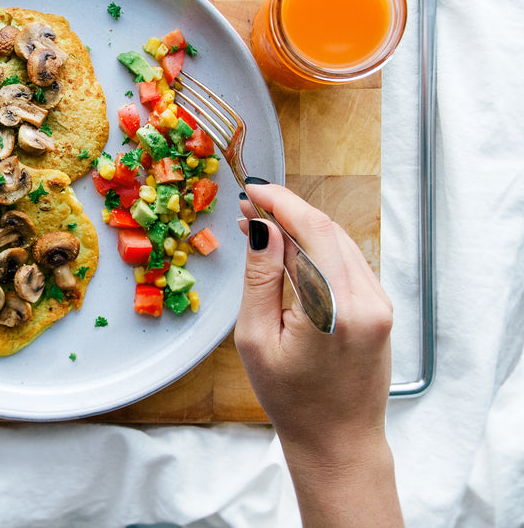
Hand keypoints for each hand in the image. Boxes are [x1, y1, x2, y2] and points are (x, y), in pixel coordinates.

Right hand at [235, 183, 401, 526]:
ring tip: (263, 226)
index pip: (314, 231)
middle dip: (288, 211)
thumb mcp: (255, 339)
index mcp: (334, 309)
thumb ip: (260, 278)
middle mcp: (367, 301)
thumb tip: (261, 228)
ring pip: (340, 243)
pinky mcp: (381, 309)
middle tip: (249, 205)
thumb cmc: (291, 399)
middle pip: (328, 231)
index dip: (281, 202)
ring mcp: (380, 305)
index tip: (252, 189)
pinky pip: (348, 263)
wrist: (338, 440)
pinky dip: (318, 248)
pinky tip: (291, 251)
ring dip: (302, 228)